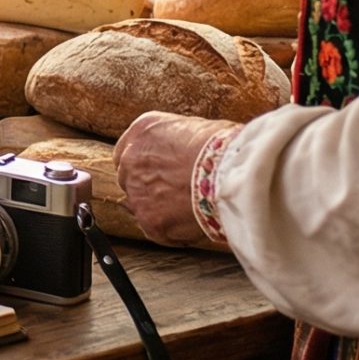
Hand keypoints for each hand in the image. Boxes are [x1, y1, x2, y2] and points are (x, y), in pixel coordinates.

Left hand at [114, 112, 238, 247]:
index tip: (161, 173)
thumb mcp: (193, 127)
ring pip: (141, 206)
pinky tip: (195, 224)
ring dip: (161, 209)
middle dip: (150, 187)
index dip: (146, 165)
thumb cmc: (223, 147)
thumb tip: (185, 151)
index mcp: (141, 132)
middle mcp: (130, 160)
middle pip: (130, 179)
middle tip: (177, 194)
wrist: (229, 172)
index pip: (129, 152)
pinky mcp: (150, 221)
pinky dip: (174, 231)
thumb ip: (176, 141)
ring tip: (191, 209)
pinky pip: (157, 230)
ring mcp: (137, 192)